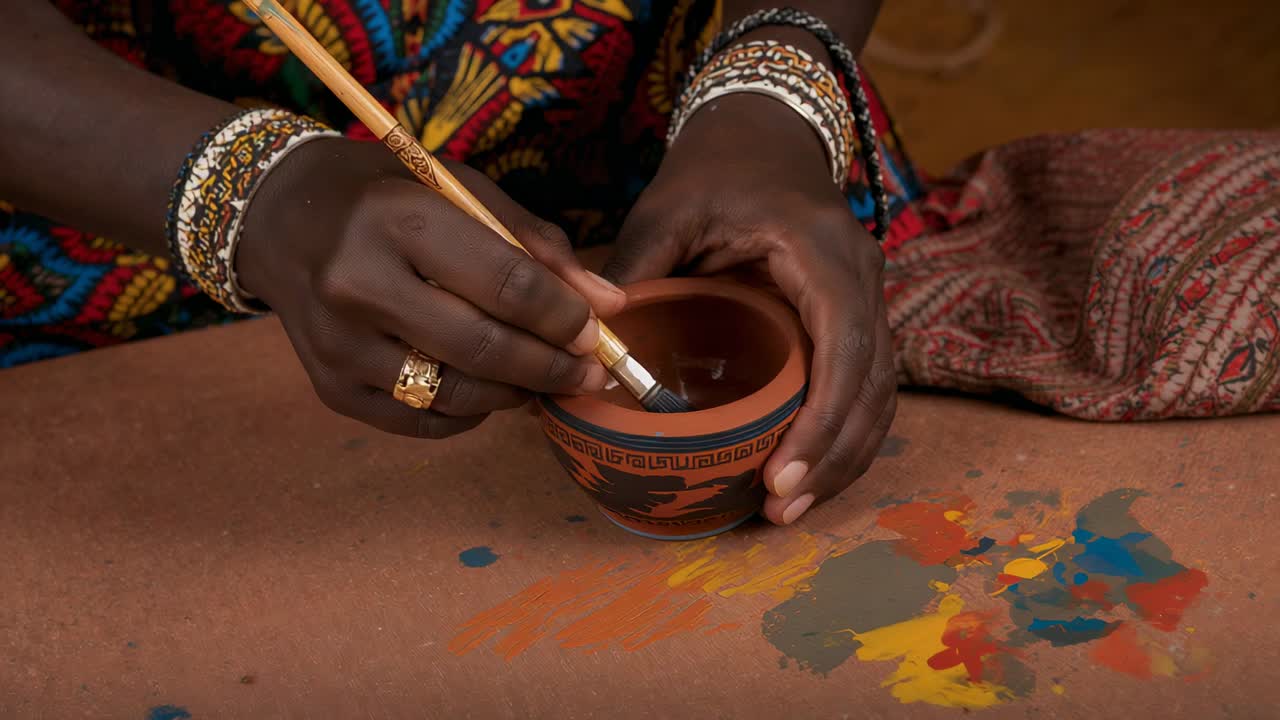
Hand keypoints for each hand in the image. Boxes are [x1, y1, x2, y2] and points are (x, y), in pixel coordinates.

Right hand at [237, 137, 625, 437]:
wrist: (278, 217)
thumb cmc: (387, 195)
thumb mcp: (462, 191)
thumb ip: (537, 246)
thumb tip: (608, 305)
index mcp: (397, 220)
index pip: (506, 285)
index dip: (565, 317)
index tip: (596, 330)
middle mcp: (358, 284)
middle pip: (484, 349)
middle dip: (553, 367)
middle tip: (590, 372)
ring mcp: (338, 345)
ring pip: (455, 395)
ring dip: (516, 394)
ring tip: (544, 378)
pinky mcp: (330, 388)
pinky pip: (422, 421)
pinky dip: (469, 413)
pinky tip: (488, 388)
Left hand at [604, 94, 895, 524]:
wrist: (761, 131)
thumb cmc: (714, 168)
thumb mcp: (666, 209)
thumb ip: (634, 268)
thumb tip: (593, 341)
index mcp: (823, 251)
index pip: (844, 349)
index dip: (821, 421)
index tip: (782, 476)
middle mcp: (861, 278)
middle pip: (873, 386)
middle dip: (833, 457)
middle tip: (782, 512)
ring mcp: (866, 297)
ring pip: (879, 395)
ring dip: (844, 457)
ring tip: (792, 509)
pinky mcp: (854, 316)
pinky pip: (865, 386)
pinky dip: (842, 434)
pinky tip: (808, 472)